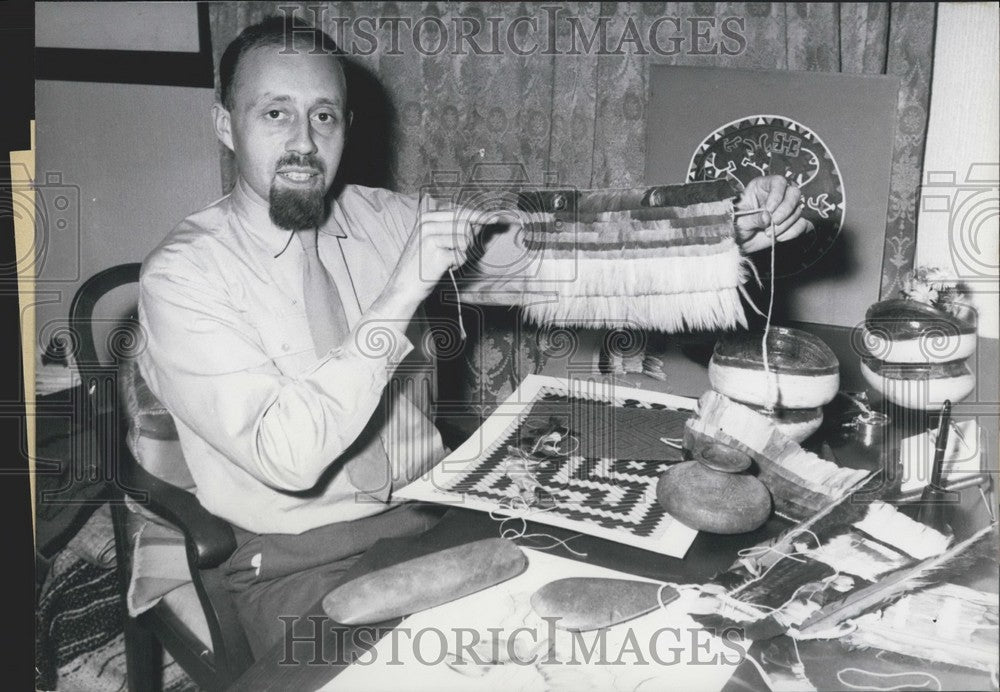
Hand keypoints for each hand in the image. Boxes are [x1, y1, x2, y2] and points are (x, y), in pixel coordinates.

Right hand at [376, 205, 501, 318]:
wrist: (403, 287)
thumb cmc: (420, 264)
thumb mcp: (431, 240)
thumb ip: (452, 229)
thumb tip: (479, 222)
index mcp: (426, 218)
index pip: (459, 212)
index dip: (479, 216)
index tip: (495, 218)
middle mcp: (427, 225)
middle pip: (465, 225)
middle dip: (468, 241)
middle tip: (456, 253)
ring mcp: (431, 239)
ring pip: (466, 239)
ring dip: (462, 253)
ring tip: (448, 260)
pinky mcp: (437, 255)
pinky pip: (462, 256)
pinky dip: (458, 264)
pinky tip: (445, 267)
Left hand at [735, 175, 813, 253]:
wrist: (740, 242)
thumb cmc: (736, 226)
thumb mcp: (740, 220)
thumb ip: (754, 218)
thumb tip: (768, 217)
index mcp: (762, 187)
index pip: (778, 182)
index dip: (777, 195)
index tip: (769, 209)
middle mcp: (777, 195)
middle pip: (794, 193)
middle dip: (786, 209)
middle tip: (774, 222)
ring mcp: (786, 208)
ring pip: (797, 210)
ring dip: (785, 224)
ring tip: (768, 233)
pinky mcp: (792, 222)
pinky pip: (802, 224)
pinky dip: (792, 232)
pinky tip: (779, 238)